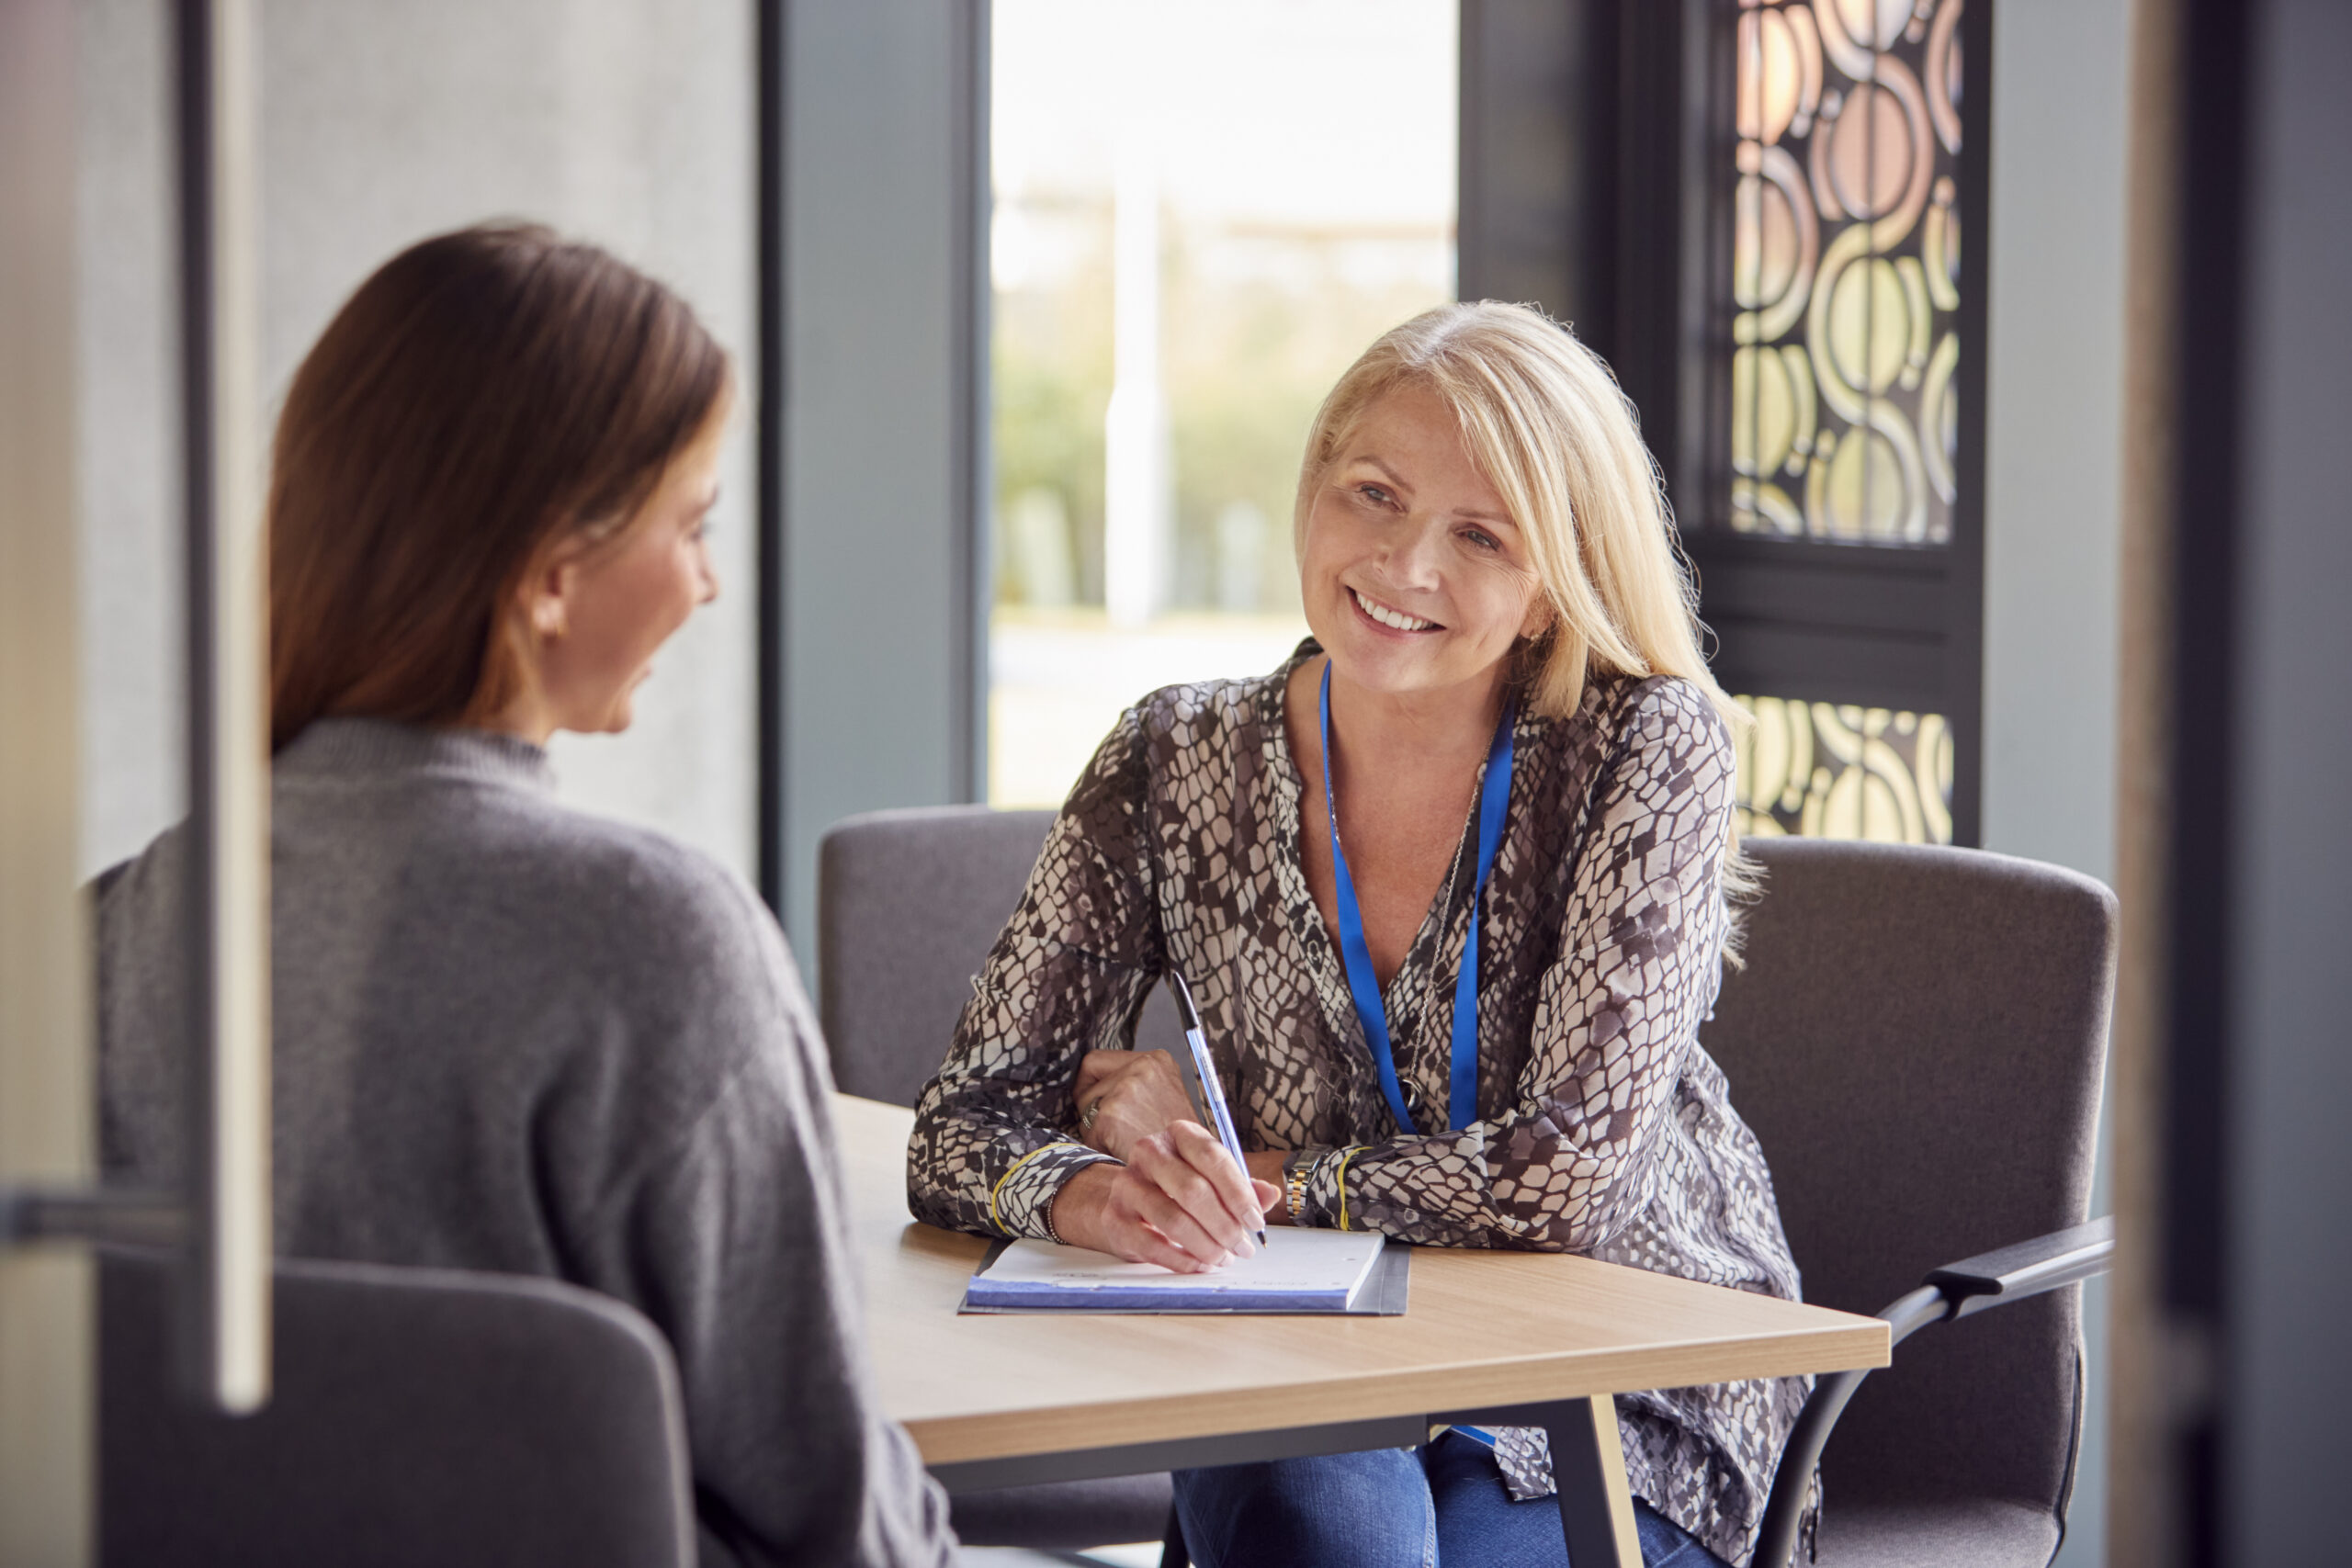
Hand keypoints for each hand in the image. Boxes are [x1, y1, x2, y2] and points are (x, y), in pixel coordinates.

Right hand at [1048, 1124, 1281, 1272]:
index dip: (1237, 1191)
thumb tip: (1270, 1195)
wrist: (1127, 1203)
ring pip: (1172, 1219)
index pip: (1211, 1156)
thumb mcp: (1212, 1179)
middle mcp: (1149, 1152)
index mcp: (1179, 1135)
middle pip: (1191, 1189)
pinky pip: (1152, 1244)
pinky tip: (1199, 1265)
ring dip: (1205, 1245)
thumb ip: (1241, 1187)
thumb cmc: (1177, 1188)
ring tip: (1223, 1258)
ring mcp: (1127, 1185)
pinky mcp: (1114, 1218)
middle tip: (1242, 1247)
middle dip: (1223, 1224)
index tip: (1255, 1220)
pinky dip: (1182, 1260)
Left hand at [1073, 1048, 1197, 1162]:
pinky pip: (1087, 1130)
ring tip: (1124, 1139)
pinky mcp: (1111, 1114)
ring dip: (1096, 1126)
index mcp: (1157, 1060)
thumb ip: (1134, 1082)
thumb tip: (1093, 1081)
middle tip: (1114, 1124)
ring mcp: (1126, 1088)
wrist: (1187, 1167)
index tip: (1099, 1100)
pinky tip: (1123, 1149)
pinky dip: (1099, 1144)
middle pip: (1087, 1074)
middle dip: (1091, 1101)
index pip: (1098, 1058)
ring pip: (1084, 1104)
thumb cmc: (1175, 1140)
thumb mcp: (1164, 1097)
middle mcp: (1142, 1066)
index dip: (1093, 1082)